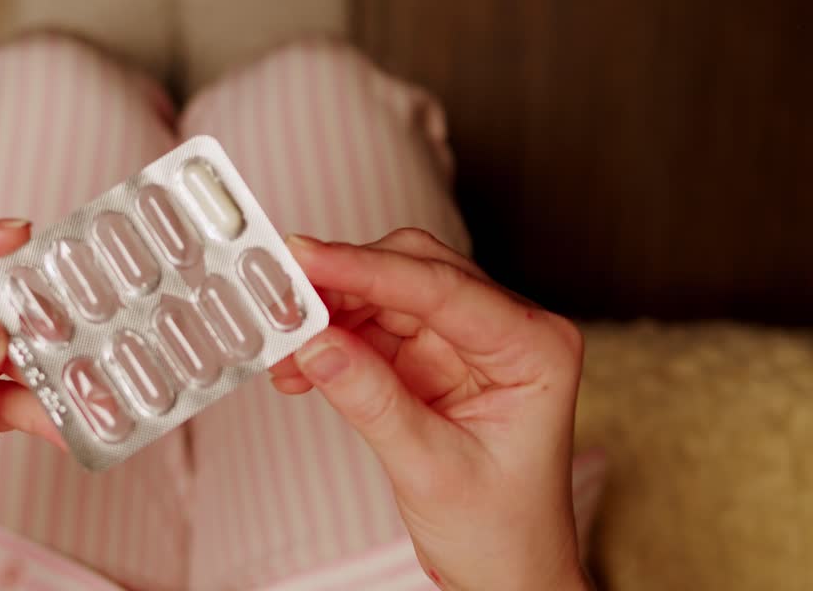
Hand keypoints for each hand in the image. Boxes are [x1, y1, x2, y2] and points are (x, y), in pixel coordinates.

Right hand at [270, 229, 587, 590]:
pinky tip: (299, 365)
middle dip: (343, 282)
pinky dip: (330, 341)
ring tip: (282, 346)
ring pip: (384, 293)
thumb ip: (373, 402)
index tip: (308, 258)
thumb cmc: (500, 530)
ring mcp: (464, 340)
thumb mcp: (431, 469)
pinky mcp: (429, 357)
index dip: (367, 269)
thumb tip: (317, 344)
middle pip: (413, 273)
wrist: (505, 572)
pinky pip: (370, 328)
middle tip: (281, 295)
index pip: (443, 289)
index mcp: (535, 346)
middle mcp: (504, 329)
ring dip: (328, 314)